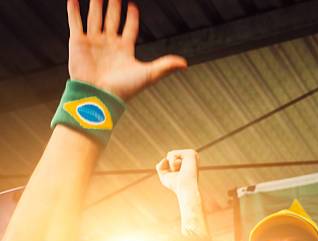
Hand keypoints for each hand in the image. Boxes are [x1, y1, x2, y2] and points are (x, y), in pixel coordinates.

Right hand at [67, 0, 186, 99]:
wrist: (100, 96)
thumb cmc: (124, 89)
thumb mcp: (148, 75)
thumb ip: (165, 66)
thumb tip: (185, 64)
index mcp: (124, 50)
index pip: (129, 29)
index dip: (131, 18)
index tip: (133, 5)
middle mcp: (109, 44)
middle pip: (112, 19)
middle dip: (114, 5)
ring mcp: (93, 42)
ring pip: (95, 17)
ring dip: (96, 3)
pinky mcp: (78, 43)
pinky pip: (76, 23)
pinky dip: (74, 10)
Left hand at [156, 149, 199, 194]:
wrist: (185, 189)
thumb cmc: (176, 185)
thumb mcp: (164, 175)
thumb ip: (160, 166)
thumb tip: (165, 159)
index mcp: (187, 163)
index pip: (170, 159)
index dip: (168, 168)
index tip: (177, 176)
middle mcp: (190, 158)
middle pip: (169, 156)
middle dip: (169, 166)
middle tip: (178, 174)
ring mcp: (191, 155)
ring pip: (171, 154)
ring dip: (171, 164)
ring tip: (180, 171)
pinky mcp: (191, 153)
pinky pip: (173, 154)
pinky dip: (172, 163)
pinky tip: (180, 168)